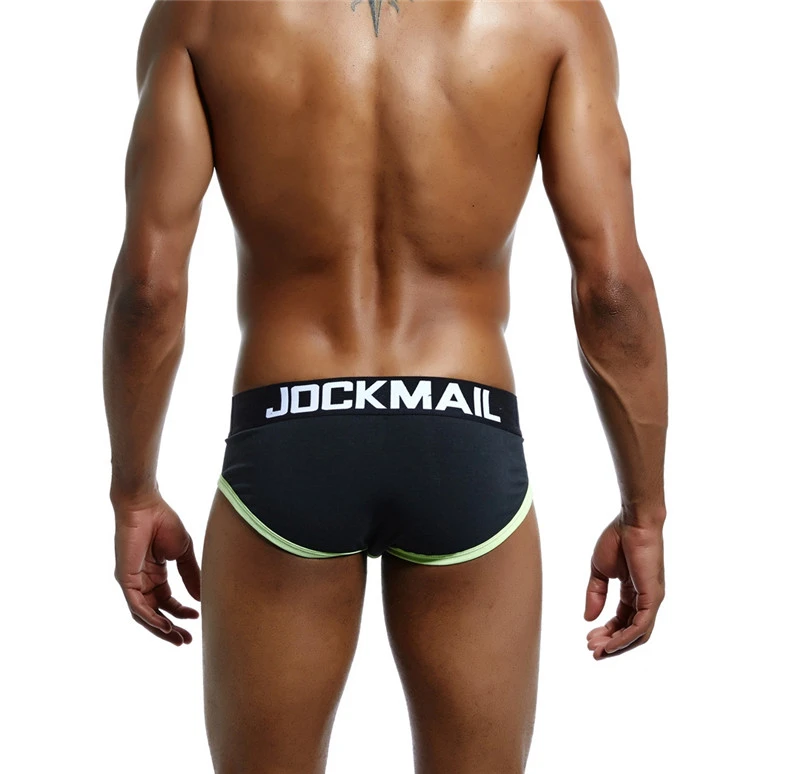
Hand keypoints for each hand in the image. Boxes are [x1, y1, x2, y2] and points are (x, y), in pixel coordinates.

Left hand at [113, 493, 201, 645]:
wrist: (146, 505)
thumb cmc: (163, 521)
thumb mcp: (183, 552)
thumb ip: (191, 575)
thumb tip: (200, 598)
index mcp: (154, 574)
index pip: (167, 602)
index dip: (181, 612)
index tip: (197, 617)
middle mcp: (141, 581)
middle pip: (155, 613)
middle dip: (171, 629)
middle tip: (187, 641)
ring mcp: (131, 581)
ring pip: (144, 614)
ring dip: (161, 629)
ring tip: (178, 638)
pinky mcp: (125, 579)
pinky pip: (136, 605)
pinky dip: (150, 618)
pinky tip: (165, 625)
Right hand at [584, 514, 664, 658]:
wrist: (632, 523)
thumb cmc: (617, 539)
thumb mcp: (599, 570)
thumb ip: (595, 594)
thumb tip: (588, 618)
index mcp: (632, 591)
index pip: (621, 620)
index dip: (606, 632)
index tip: (588, 639)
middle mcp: (645, 599)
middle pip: (630, 632)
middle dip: (611, 644)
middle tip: (592, 650)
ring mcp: (651, 599)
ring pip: (637, 634)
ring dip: (617, 646)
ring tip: (598, 650)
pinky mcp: (653, 597)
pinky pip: (641, 626)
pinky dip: (625, 638)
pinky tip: (610, 643)